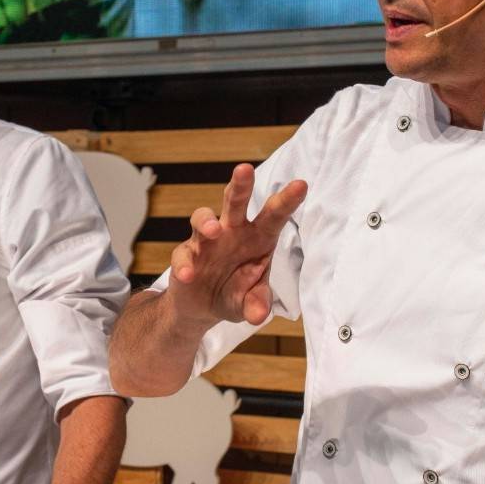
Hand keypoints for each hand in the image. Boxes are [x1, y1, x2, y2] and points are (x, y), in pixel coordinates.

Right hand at [168, 163, 306, 326]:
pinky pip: (184, 255)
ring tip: (214, 230)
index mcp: (258, 238)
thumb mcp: (249, 304)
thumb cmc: (235, 294)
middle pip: (235, 202)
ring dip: (207, 221)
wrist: (201, 309)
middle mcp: (232, 232)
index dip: (286, 200)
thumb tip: (259, 314)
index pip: (274, 216)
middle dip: (240, 185)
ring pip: (204, 218)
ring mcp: (206, 242)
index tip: (301, 185)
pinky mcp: (186, 255)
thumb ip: (255, 304)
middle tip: (244, 169)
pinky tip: (189, 275)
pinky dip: (185, 264)